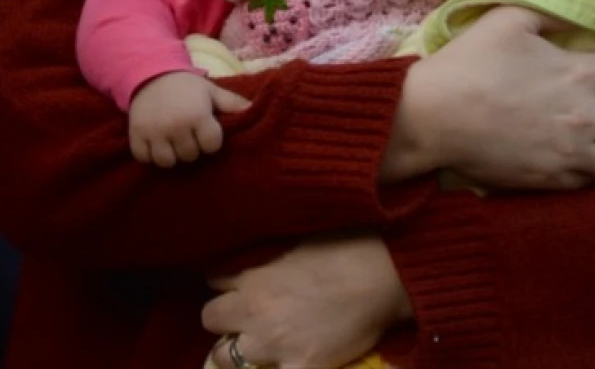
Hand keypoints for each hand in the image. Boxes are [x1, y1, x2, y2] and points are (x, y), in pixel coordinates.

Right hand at [127, 73, 248, 167]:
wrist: (150, 73)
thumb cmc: (186, 85)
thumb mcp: (210, 90)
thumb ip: (231, 102)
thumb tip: (253, 110)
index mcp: (197, 115)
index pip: (211, 146)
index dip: (211, 141)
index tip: (205, 132)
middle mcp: (176, 126)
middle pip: (190, 156)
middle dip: (191, 147)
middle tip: (187, 135)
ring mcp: (154, 132)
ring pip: (167, 162)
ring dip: (171, 155)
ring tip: (172, 142)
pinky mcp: (136, 135)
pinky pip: (144, 158)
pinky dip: (149, 154)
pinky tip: (155, 143)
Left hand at [203, 234, 409, 368]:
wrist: (384, 274)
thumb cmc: (350, 245)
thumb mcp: (298, 239)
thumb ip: (271, 255)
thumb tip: (262, 257)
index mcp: (253, 274)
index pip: (214, 279)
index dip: (227, 283)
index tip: (239, 284)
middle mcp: (253, 310)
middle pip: (210, 317)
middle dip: (224, 316)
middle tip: (246, 316)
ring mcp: (273, 343)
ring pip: (224, 356)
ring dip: (237, 348)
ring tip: (259, 343)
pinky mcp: (299, 367)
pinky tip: (285, 363)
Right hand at [383, 6, 594, 189]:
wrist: (433, 117)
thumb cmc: (470, 63)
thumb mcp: (509, 19)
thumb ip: (551, 13)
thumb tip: (578, 12)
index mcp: (579, 75)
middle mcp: (584, 119)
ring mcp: (567, 156)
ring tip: (585, 137)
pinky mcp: (548, 182)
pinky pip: (585, 183)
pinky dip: (580, 170)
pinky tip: (561, 154)